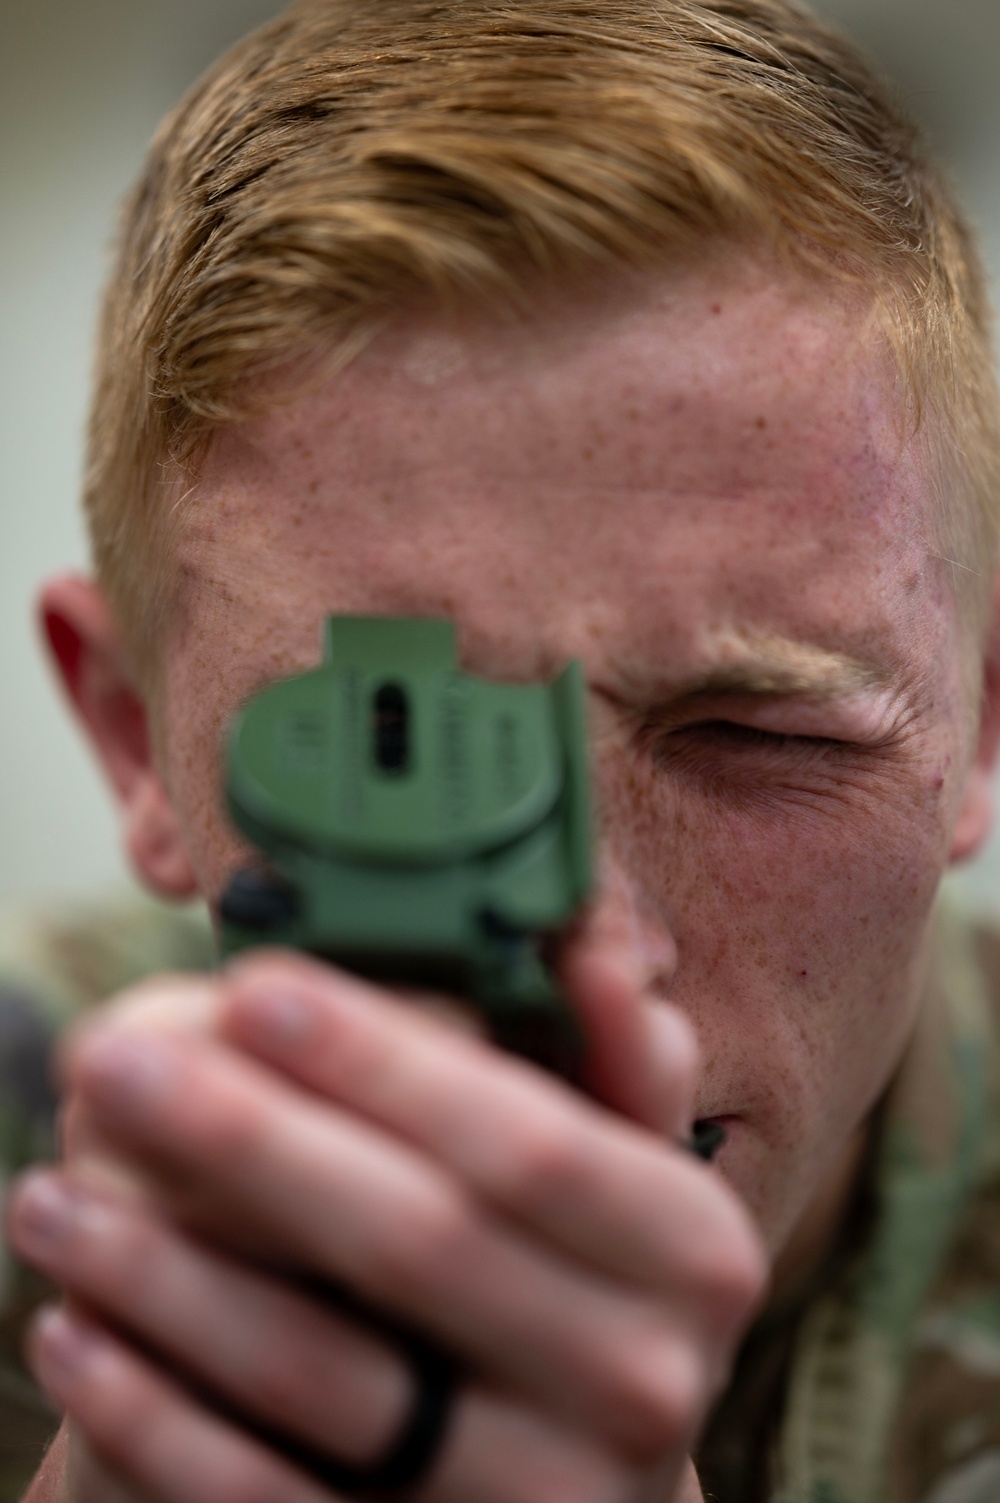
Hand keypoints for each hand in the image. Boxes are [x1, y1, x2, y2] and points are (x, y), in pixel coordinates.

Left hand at [9, 940, 762, 1502]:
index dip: (382, 1062)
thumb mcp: (630, 1173)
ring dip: (162, 1277)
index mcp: (689, 1251)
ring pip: (322, 1375)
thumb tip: (592, 949)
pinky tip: (71, 1330)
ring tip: (49, 1195)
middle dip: (249, 1140)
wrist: (584, 1485)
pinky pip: (263, 1500)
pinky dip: (153, 1416)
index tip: (252, 987)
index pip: (522, 1138)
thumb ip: (620, 1061)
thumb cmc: (584, 1283)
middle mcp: (637, 1381)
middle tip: (115, 1061)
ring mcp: (537, 1500)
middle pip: (413, 1241)